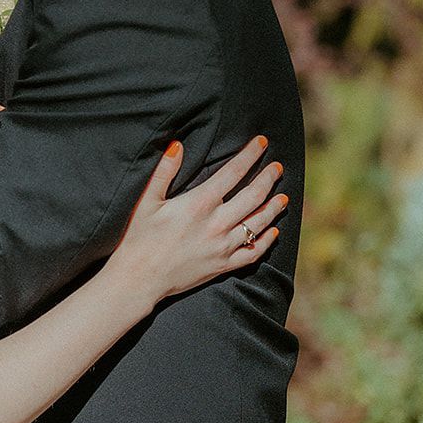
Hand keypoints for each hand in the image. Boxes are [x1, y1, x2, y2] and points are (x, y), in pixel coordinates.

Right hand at [105, 136, 285, 310]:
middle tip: (278, 167)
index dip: (249, 156)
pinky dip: (267, 241)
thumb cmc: (139, 237)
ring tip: (283, 197)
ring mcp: (223, 247)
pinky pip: (253, 253)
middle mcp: (217, 224)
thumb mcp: (147, 200)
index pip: (232, 173)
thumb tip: (178, 145)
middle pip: (253, 196)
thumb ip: (164, 171)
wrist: (139, 278)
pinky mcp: (223, 266)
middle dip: (268, 178)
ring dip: (273, 208)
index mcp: (199, 204)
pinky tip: (273, 231)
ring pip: (258, 223)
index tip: (261, 143)